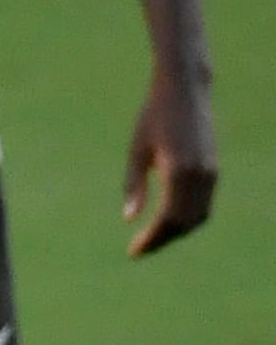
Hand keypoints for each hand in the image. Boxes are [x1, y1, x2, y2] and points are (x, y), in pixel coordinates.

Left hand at [125, 77, 218, 258]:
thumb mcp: (137, 150)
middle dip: (163, 240)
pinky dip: (188, 217)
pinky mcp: (214, 168)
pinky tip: (169, 221)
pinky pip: (204, 203)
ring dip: (177, 231)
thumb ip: (134, 185)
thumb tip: (129, 219)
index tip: (134, 252)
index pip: (167, 218)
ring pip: (199, 215)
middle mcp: (200, 175)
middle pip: (185, 222)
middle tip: (139, 250)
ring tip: (152, 239)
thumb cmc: (154, 117)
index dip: (151, 239)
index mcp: (178, 171)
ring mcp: (211, 172)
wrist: (186, 92)